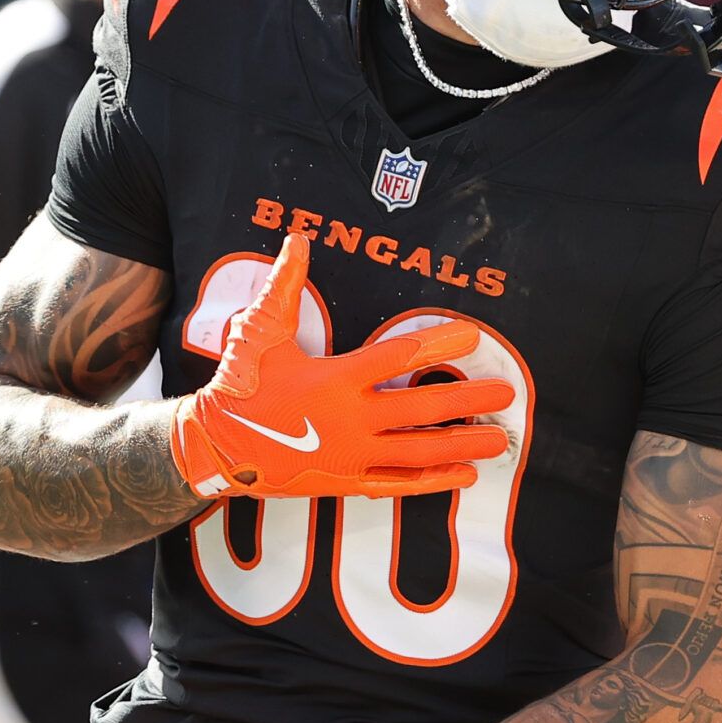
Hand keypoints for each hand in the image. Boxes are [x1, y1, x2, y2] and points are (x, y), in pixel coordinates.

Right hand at [169, 234, 511, 499]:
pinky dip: (433, 481)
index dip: (438, 345)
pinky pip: (398, 484)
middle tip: (506, 393)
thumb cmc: (239, 384)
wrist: (214, 447)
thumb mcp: (259, 330)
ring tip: (499, 439)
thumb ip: (285, 285)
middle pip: (422, 408)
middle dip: (468, 399)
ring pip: (419, 451)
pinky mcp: (346, 482)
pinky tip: (465, 475)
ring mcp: (351, 455)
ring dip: (463, 444)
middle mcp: (349, 419)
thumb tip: (298, 238)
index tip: (473, 336)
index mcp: (333, 379)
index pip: (396, 356)